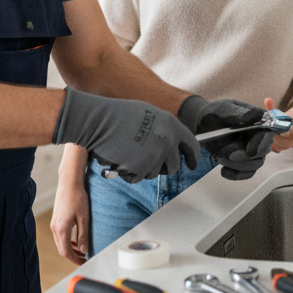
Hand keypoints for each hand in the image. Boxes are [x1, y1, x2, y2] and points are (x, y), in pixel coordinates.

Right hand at [50, 177, 88, 265]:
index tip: (84, 263)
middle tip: (85, 259)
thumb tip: (83, 251)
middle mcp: (55, 228)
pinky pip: (60, 236)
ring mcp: (53, 224)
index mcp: (61, 229)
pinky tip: (76, 241)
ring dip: (70, 249)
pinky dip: (68, 241)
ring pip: (60, 243)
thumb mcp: (84, 218)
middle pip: (62, 249)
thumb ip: (83, 235)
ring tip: (82, 252)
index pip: (66, 251)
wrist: (69, 182)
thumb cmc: (78, 198)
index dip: (75, 260)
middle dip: (73, 256)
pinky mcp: (55, 220)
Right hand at [53, 88, 198, 182]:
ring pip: (154, 173)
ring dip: (142, 168)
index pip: (192, 145)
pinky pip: (137, 178)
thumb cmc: (119, 115)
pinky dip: (128, 172)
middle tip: (148, 161)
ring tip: (128, 152)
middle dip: (163, 167)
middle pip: (173, 166)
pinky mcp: (140, 168)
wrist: (99, 120)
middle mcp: (167, 141)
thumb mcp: (150, 114)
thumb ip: (164, 129)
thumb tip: (171, 141)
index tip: (192, 163)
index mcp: (172, 125)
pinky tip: (121, 157)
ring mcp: (155, 156)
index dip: (193, 156)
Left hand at [178, 95, 270, 181]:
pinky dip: (236, 175)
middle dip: (244, 157)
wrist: (202, 124)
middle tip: (225, 155)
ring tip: (219, 159)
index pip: (267, 133)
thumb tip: (258, 116)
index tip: (248, 150)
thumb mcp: (223, 109)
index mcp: (258, 120)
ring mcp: (252, 150)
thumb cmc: (214, 113)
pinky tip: (223, 171)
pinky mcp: (244, 161)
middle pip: (263, 152)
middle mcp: (259, 136)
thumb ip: (239, 113)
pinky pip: (247, 173)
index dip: (260, 143)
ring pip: (255, 165)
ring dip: (238, 166)